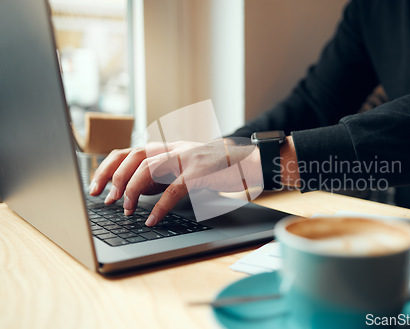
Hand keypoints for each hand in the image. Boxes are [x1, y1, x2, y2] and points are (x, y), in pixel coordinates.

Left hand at [89, 140, 261, 225]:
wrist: (243, 161)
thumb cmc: (210, 168)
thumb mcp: (179, 167)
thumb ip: (158, 174)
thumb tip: (132, 191)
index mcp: (163, 148)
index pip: (126, 152)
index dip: (107, 169)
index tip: (95, 188)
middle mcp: (170, 149)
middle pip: (132, 156)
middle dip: (114, 178)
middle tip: (107, 200)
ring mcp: (184, 158)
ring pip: (148, 167)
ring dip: (133, 190)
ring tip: (127, 210)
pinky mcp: (198, 171)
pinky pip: (174, 188)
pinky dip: (160, 206)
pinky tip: (152, 219)